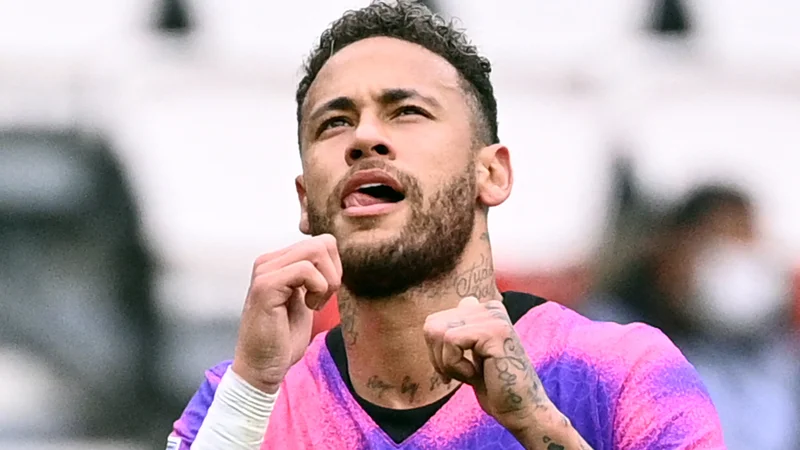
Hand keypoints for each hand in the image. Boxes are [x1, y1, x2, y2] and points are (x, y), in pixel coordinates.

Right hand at [232, 234, 341, 393]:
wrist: (263, 367)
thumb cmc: (284, 339)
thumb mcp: (306, 299)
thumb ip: (315, 276)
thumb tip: (336, 259)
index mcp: (278, 262)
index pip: (321, 242)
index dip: (334, 267)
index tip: (326, 293)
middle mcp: (269, 261)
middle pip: (322, 242)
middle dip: (334, 272)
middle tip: (324, 298)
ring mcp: (265, 271)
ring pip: (315, 251)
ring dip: (327, 281)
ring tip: (316, 303)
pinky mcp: (266, 286)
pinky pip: (305, 269)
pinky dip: (318, 289)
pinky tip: (310, 307)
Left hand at [423, 297, 551, 434]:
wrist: (521, 409)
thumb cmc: (494, 386)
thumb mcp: (469, 354)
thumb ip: (458, 332)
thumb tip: (436, 319)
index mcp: (485, 309)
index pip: (434, 320)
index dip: (436, 351)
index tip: (454, 368)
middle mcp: (490, 307)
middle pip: (433, 325)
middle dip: (438, 357)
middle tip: (460, 374)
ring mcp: (493, 316)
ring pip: (439, 332)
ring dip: (448, 363)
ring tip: (471, 374)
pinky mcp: (494, 331)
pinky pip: (451, 341)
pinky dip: (456, 366)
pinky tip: (477, 374)